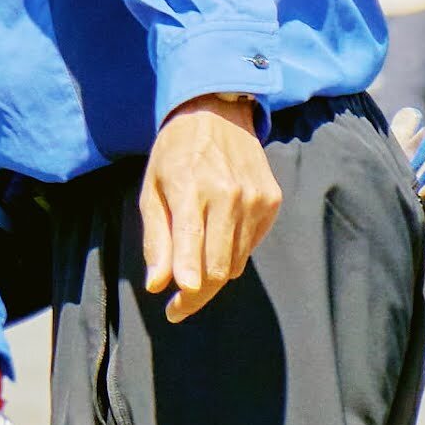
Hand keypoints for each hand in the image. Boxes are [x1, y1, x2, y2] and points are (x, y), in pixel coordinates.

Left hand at [138, 94, 281, 321]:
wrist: (217, 114)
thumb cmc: (174, 155)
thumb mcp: (152, 192)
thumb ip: (156, 239)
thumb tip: (158, 284)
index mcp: (191, 190)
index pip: (192, 247)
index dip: (187, 286)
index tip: (174, 310)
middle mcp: (228, 195)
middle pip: (219, 267)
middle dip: (197, 294)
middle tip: (178, 307)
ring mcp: (255, 199)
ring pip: (236, 263)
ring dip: (213, 276)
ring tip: (191, 273)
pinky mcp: (272, 201)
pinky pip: (250, 246)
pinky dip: (232, 254)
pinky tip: (215, 240)